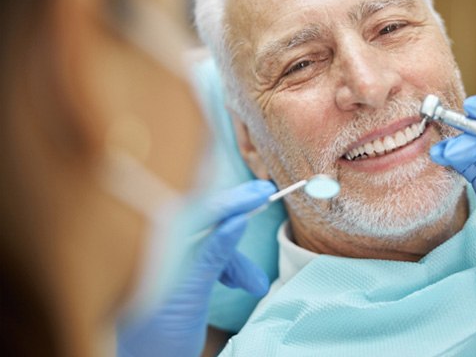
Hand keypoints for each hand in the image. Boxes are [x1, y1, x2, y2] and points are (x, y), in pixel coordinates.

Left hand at [117, 180, 276, 356]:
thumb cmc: (155, 340)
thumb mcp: (190, 295)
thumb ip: (212, 255)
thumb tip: (238, 219)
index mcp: (152, 249)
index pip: (196, 210)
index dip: (231, 199)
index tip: (262, 192)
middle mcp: (155, 249)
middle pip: (205, 222)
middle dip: (238, 223)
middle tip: (267, 203)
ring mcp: (163, 262)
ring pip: (210, 243)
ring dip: (236, 260)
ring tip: (255, 286)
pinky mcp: (173, 277)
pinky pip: (205, 259)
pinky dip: (225, 269)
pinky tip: (238, 283)